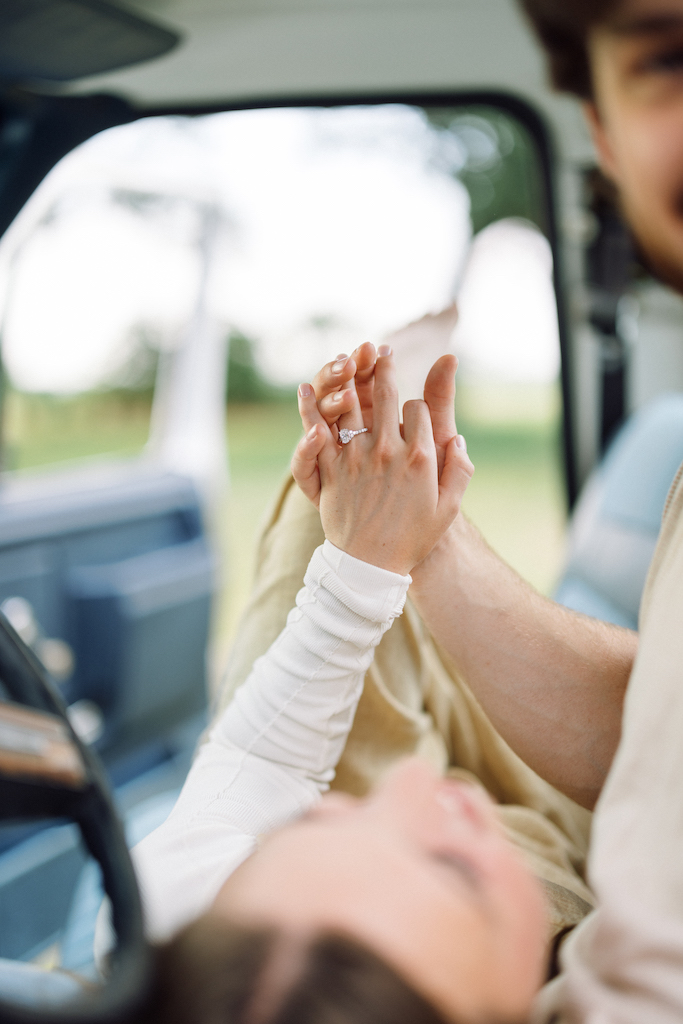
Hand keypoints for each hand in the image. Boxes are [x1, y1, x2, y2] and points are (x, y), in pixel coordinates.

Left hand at [293, 351, 472, 575]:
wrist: (371, 566)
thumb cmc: (413, 539)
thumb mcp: (448, 508)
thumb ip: (459, 471)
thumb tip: (457, 440)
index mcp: (419, 458)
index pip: (418, 410)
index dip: (416, 407)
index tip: (412, 412)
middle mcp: (388, 452)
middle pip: (386, 395)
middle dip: (384, 368)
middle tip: (382, 352)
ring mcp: (356, 459)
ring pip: (352, 405)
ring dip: (350, 377)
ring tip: (350, 359)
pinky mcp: (331, 470)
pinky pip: (318, 432)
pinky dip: (311, 409)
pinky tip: (308, 388)